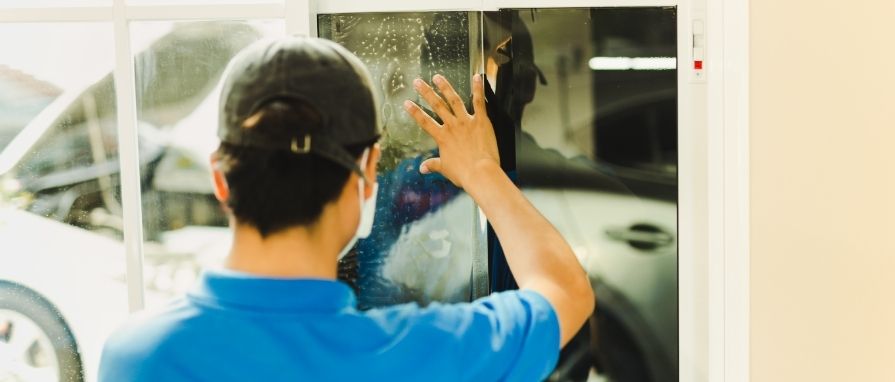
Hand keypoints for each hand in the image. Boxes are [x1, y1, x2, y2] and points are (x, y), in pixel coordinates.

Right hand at [403, 74, 498, 188]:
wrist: (480, 173)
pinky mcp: (481, 121)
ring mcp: (466, 121)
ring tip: (438, 77)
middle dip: (426, 92)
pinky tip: (477, 77)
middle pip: (436, 106)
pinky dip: (478, 89)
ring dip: (445, 87)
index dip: (414, 112)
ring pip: (454, 100)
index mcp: (442, 137)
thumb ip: (433, 165)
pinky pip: (479, 102)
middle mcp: (452, 126)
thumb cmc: (464, 173)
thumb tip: (423, 168)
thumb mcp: (445, 169)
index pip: (424, 122)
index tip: (406, 102)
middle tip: (418, 82)